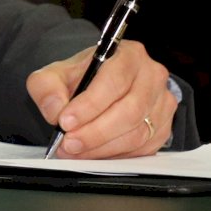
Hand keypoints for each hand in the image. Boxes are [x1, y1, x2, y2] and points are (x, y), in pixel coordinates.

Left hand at [28, 39, 173, 157]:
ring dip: (102, 147)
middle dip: (95, 132)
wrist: (98, 84)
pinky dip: (115, 155)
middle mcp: (152, 77)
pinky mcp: (163, 128)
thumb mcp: (55, 74)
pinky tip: (94, 153)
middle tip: (69, 143)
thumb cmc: (82, 77)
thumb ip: (47, 87)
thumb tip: (55, 110)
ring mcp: (162, 104)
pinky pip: (142, 149)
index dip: (89, 105)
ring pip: (137, 134)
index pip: (114, 82)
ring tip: (75, 150)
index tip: (66, 121)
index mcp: (129, 55)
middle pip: (129, 111)